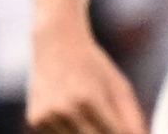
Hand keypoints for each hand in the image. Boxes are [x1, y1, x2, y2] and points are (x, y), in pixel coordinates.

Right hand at [27, 34, 146, 133]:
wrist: (56, 43)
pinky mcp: (35, 120)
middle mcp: (66, 110)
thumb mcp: (119, 86)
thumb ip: (132, 118)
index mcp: (90, 99)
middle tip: (109, 125)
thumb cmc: (94, 65)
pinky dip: (69, 132)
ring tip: (88, 114)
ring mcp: (47, 117)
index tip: (127, 132)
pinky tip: (71, 115)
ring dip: (87, 133)